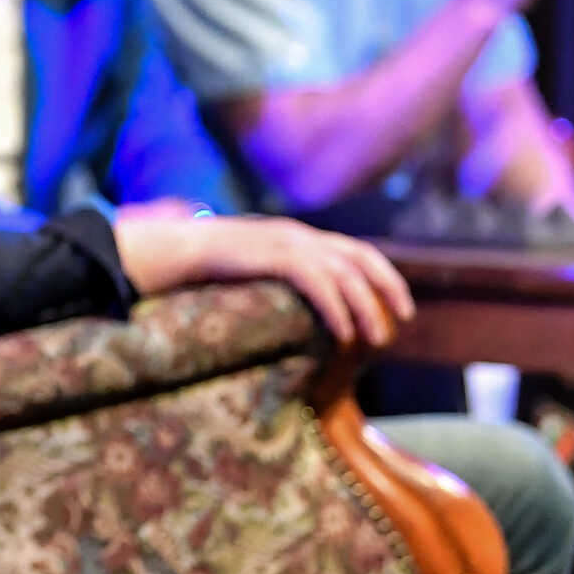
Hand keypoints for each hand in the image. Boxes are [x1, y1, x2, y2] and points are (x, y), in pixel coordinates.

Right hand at [110, 208, 412, 348]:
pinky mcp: (273, 255)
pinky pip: (318, 283)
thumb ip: (274, 275)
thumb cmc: (202, 265)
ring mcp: (286, 242)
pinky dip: (337, 308)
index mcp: (294, 235)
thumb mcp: (249, 267)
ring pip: (345, 273)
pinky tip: (343, 333)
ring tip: (374, 339)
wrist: (170, 250)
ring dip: (366, 307)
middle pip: (360, 256)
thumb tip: (294, 304)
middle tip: (403, 320)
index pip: (354, 249)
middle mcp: (297, 234)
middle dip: (388, 287)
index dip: (382, 274)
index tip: (398, 304)